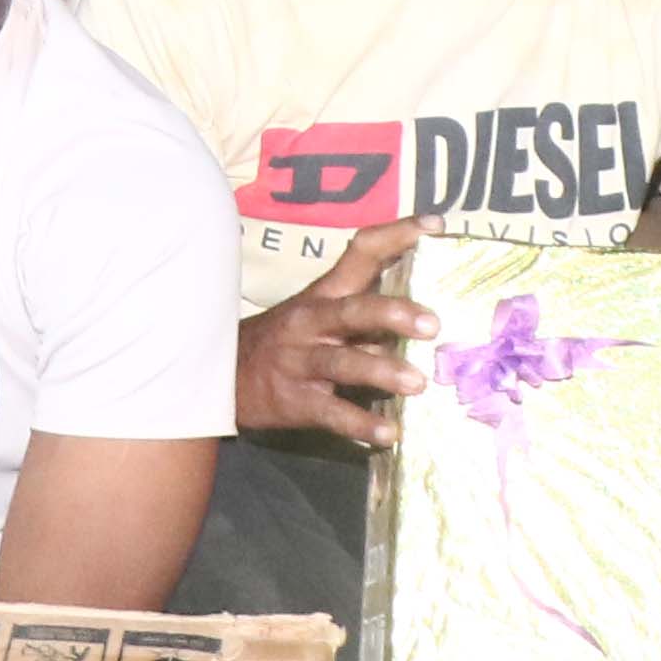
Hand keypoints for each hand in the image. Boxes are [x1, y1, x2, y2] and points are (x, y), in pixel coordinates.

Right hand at [238, 219, 429, 441]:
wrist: (224, 375)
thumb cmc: (288, 341)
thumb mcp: (319, 316)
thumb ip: (366, 316)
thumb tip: (426, 319)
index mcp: (324, 294)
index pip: (361, 252)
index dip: (397, 235)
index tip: (435, 225)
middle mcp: (311, 322)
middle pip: (352, 310)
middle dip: (392, 314)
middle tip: (432, 324)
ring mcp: (301, 361)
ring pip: (342, 363)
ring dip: (382, 372)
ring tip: (417, 383)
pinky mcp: (295, 401)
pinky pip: (331, 413)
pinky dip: (360, 424)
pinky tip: (388, 434)